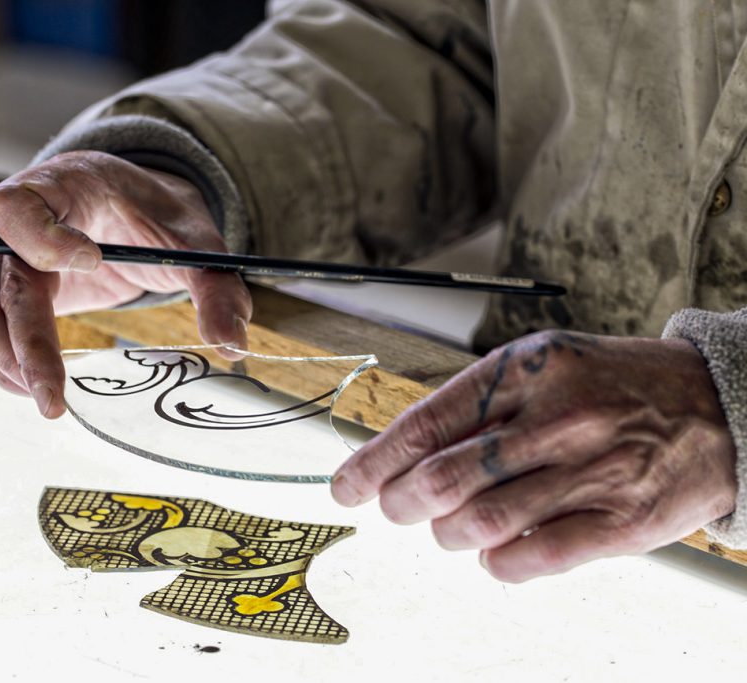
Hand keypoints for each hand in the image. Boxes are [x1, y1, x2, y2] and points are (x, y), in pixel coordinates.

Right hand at [0, 151, 251, 417]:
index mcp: (62, 187)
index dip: (41, 238)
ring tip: (48, 399)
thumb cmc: (156, 216)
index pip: (18, 205)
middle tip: (54, 397)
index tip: (92, 261)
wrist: (134, 211)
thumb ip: (215, 287)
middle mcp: (19, 225)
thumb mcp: (194, 241)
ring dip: (2, 360)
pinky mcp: (5, 294)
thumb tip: (232, 346)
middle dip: (22, 343)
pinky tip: (35, 388)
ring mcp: (5, 261)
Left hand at [331, 331, 736, 581]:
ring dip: (447, 534)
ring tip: (448, 528)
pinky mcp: (621, 521)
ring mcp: (590, 471)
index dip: (375, 462)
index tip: (347, 486)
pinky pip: (532, 556)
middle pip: (443, 477)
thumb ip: (481, 404)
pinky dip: (496, 563)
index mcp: (525, 372)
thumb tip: (406, 450)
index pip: (426, 423)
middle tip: (394, 508)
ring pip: (481, 521)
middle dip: (400, 502)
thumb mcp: (544, 365)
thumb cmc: (614, 385)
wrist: (716, 405)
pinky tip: (492, 554)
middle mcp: (555, 418)